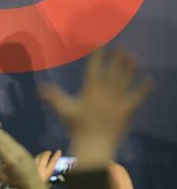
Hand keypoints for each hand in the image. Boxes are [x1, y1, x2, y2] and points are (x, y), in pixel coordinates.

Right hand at [0, 130, 49, 188]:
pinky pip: (17, 144)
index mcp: (11, 161)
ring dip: (4, 136)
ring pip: (12, 141)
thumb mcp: (4, 178)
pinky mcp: (26, 152)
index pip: (1, 148)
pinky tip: (6, 137)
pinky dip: (10, 140)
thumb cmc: (17, 183)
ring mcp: (23, 152)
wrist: (34, 183)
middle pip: (7, 142)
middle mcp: (17, 154)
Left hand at [33, 149, 61, 183]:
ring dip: (41, 154)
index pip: (53, 162)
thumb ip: (48, 180)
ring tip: (43, 153)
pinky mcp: (26, 166)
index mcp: (47, 173)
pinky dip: (34, 159)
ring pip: (37, 157)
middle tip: (49, 152)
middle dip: (47, 153)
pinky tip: (34, 159)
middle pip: (44, 157)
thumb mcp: (47, 185)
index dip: (56, 156)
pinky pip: (31, 160)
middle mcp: (40, 168)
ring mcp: (33, 166)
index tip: (59, 151)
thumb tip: (49, 179)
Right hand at [39, 48, 151, 167]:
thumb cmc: (77, 126)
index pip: (94, 67)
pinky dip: (143, 89)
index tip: (99, 43)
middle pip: (112, 71)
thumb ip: (52, 96)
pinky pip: (137, 97)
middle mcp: (105, 92)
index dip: (97, 54)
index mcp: (90, 89)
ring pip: (124, 81)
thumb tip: (39, 87)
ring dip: (129, 68)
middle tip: (121, 45)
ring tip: (133, 57)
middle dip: (116, 57)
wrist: (93, 144)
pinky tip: (149, 80)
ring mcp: (117, 100)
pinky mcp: (127, 110)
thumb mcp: (63, 109)